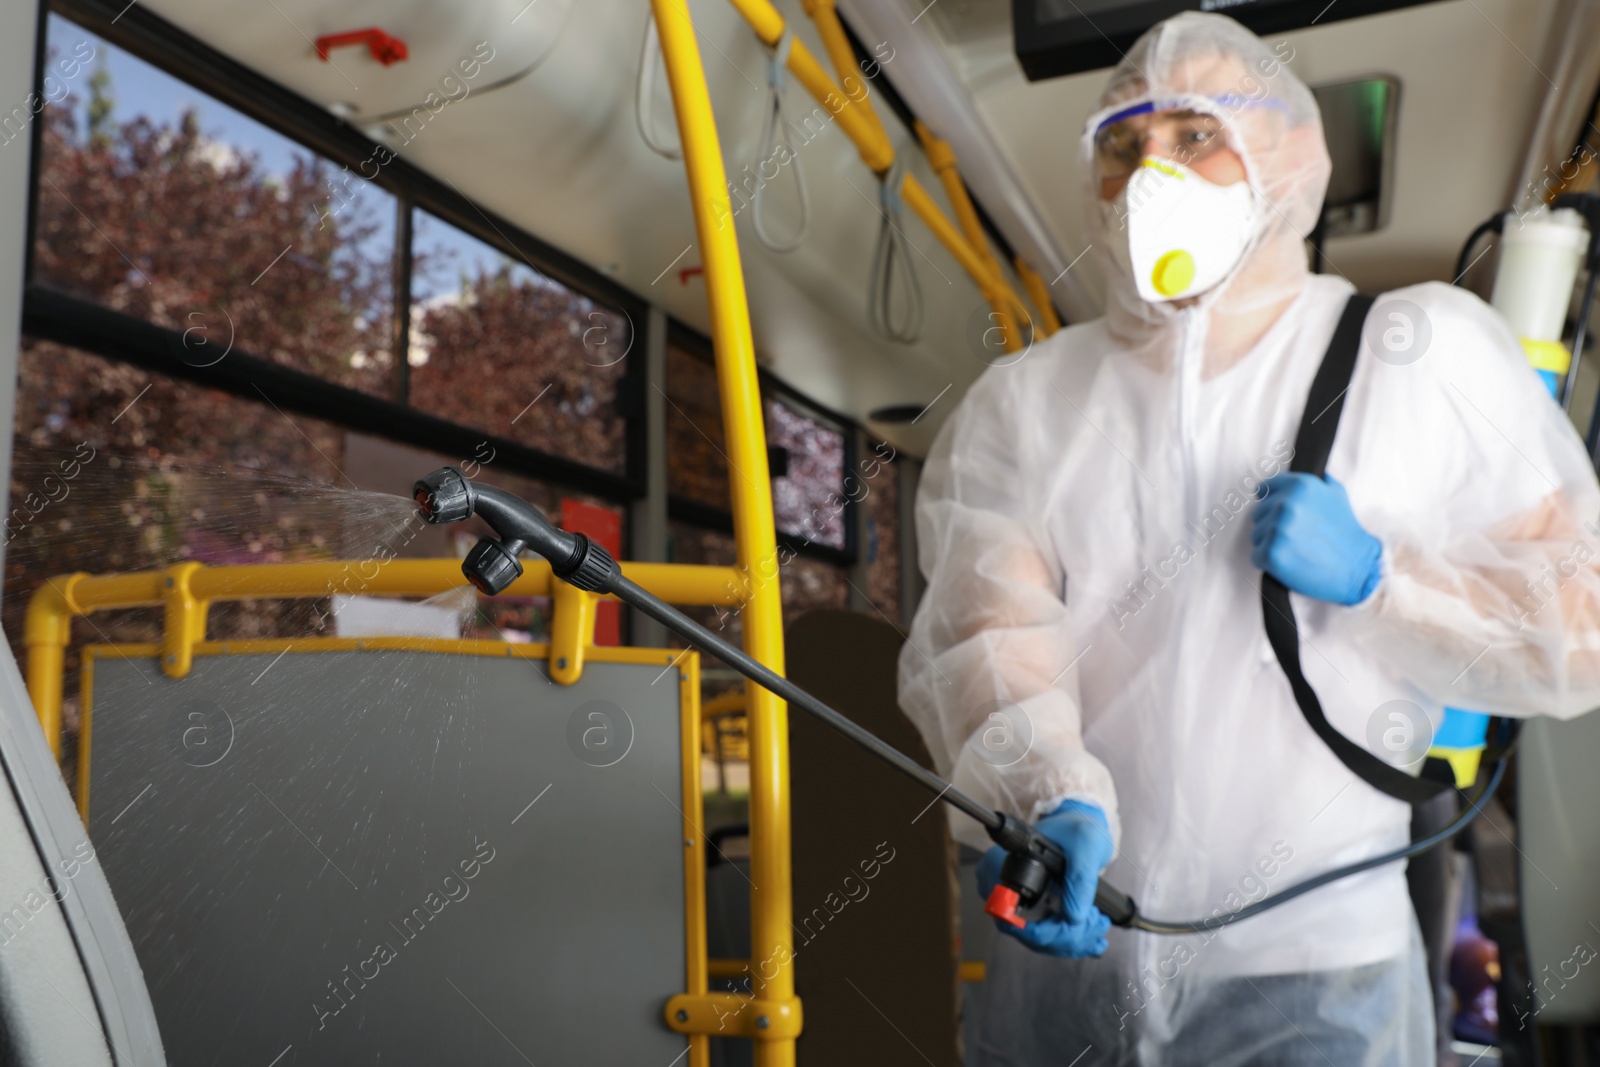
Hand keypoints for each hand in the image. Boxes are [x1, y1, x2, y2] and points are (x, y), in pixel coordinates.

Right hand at [976, 800, 1113, 957]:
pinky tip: (1091, 933)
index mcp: (1001, 862)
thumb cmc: (1077, 829)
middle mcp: (1000, 884)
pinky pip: (1044, 936)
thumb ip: (1080, 879)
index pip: (1010, 915)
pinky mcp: (1027, 908)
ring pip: (1038, 939)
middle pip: (1025, 932)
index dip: (1045, 929)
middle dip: (1065, 936)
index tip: (1075, 923)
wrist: (1081, 832)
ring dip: (1072, 939)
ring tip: (1097, 924)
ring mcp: (1013, 898)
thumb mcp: (1084, 844)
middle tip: (1095, 923)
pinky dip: (1070, 939)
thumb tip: (1073, 916)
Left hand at [1251, 473, 1382, 605]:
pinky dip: (1269, 562)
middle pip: (1258, 514)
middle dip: (1272, 525)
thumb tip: (1306, 473)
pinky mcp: (1271, 553)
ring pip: (1256, 535)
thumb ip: (1318, 481)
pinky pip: (1257, 556)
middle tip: (1296, 536)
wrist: (1356, 567)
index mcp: (1300, 486)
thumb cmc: (1346, 532)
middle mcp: (1286, 504)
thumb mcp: (1337, 494)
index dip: (1270, 502)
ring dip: (1270, 543)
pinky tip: (1290, 562)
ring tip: (1296, 549)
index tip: (1276, 512)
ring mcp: (1278, 528)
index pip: (1264, 488)